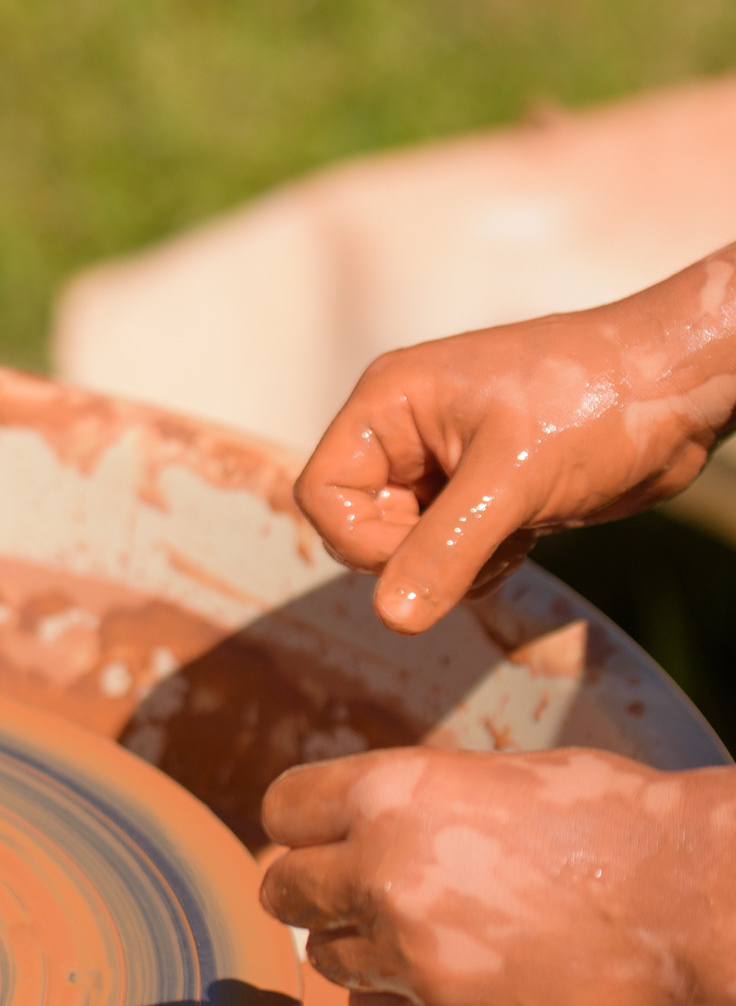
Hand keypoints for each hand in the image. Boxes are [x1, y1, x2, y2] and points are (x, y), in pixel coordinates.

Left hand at [259, 746, 733, 1005]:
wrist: (687, 894)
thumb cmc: (598, 818)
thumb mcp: (477, 778)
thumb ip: (398, 806)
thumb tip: (339, 834)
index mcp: (388, 793)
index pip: (281, 811)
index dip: (301, 826)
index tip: (319, 837)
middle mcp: (383, 870)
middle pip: (285, 891)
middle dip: (309, 891)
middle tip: (346, 893)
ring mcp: (413, 952)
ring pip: (328, 958)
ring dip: (359, 947)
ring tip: (422, 932)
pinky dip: (395, 1000)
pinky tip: (441, 977)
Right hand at [295, 249, 735, 633]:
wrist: (683, 388)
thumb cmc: (596, 401)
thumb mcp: (514, 479)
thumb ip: (446, 549)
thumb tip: (391, 618)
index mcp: (390, 404)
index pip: (323, 493)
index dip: (362, 540)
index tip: (424, 555)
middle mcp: (406, 432)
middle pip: (359, 525)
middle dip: (415, 555)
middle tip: (481, 545)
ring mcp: (445, 461)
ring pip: (406, 545)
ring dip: (454, 563)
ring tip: (513, 535)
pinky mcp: (484, 490)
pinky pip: (449, 549)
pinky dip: (481, 562)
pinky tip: (528, 536)